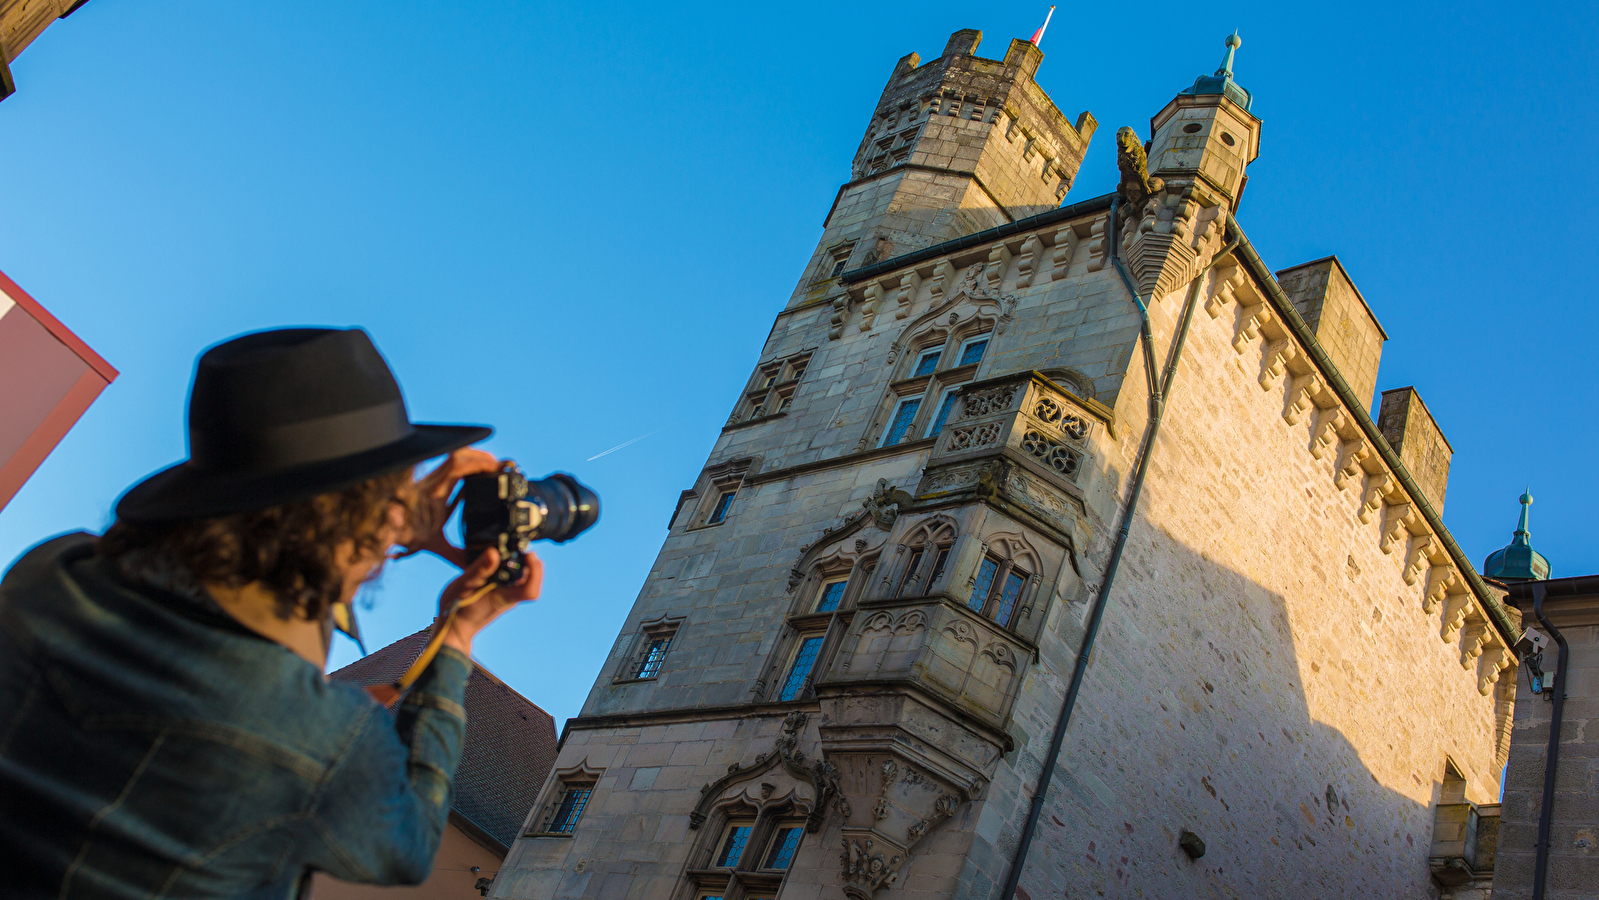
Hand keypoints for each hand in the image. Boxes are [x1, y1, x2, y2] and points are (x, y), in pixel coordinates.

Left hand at [401, 448, 500, 566]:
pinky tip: (472, 475)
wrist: (381, 528)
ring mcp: (429, 479)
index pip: (456, 467)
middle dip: (479, 457)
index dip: (477, 462)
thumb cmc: (405, 535)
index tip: (494, 465)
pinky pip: (447, 467)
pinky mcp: (428, 481)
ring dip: (471, 459)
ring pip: (451, 458)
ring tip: (488, 465)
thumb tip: (471, 566)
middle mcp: (431, 482)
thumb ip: (453, 554)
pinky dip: (462, 467)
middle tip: (496, 464)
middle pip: (457, 456)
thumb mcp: (433, 544)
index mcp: (435, 493)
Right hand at [438, 547, 542, 655]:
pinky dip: (510, 565)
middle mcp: (510, 597)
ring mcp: (507, 595)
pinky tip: (499, 557)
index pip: (530, 590)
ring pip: (523, 577)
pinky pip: (513, 577)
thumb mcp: (463, 586)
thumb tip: (494, 552)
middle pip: (531, 580)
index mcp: (504, 598)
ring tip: (509, 548)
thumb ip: (479, 570)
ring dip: (521, 561)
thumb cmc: (456, 609)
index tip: (528, 553)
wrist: (454, 628)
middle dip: (530, 561)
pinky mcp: (501, 592)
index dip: (535, 571)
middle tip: (519, 545)